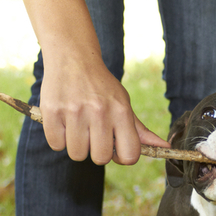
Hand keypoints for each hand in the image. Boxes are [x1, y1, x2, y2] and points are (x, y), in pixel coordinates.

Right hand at [39, 54, 168, 164]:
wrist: (72, 57)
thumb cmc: (102, 87)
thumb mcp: (124, 104)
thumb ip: (140, 130)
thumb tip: (164, 148)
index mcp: (121, 111)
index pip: (130, 155)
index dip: (122, 157)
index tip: (115, 148)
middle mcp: (99, 112)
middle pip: (100, 159)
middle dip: (97, 152)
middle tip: (93, 135)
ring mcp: (74, 112)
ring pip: (77, 154)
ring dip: (76, 146)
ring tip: (77, 127)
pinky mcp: (51, 112)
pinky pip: (56, 145)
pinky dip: (59, 139)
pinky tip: (63, 123)